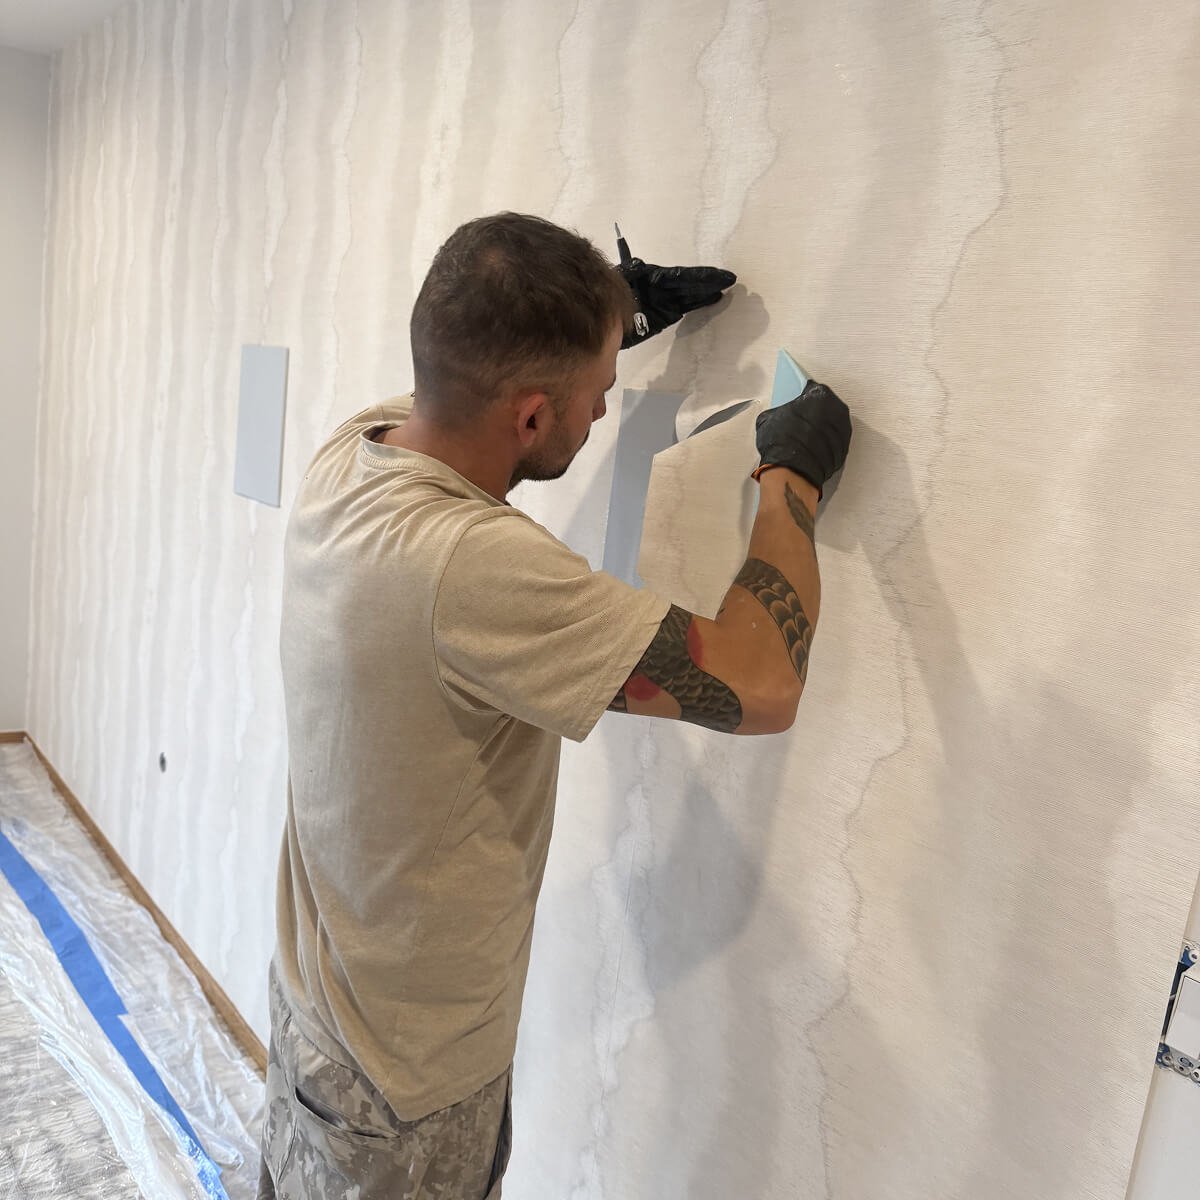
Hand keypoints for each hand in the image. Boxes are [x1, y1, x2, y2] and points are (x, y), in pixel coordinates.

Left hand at [615, 226, 736, 347]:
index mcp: (654, 276)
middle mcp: (663, 288)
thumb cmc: (610, 293)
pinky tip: (713, 299)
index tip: (718, 274)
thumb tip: (638, 263)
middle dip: (708, 282)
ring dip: (706, 293)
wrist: (603, 317)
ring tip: (723, 290)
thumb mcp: (618, 279)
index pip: (682, 275)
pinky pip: (685, 308)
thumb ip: (630, 271)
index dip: (701, 275)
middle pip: (689, 284)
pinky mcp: (665, 316)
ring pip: (690, 295)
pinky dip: (698, 304)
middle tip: (729, 280)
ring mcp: (665, 302)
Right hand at [754, 379, 851, 496]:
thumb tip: (779, 416)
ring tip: (803, 436)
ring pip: (831, 425)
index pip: (811, 389)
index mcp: (820, 395)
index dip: (801, 397)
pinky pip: (834, 442)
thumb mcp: (768, 418)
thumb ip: (780, 411)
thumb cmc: (783, 443)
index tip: (796, 401)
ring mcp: (843, 431)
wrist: (792, 471)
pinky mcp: (844, 450)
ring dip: (820, 428)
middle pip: (824, 406)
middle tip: (798, 420)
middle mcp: (837, 410)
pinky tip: (810, 449)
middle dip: (813, 412)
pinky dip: (824, 444)